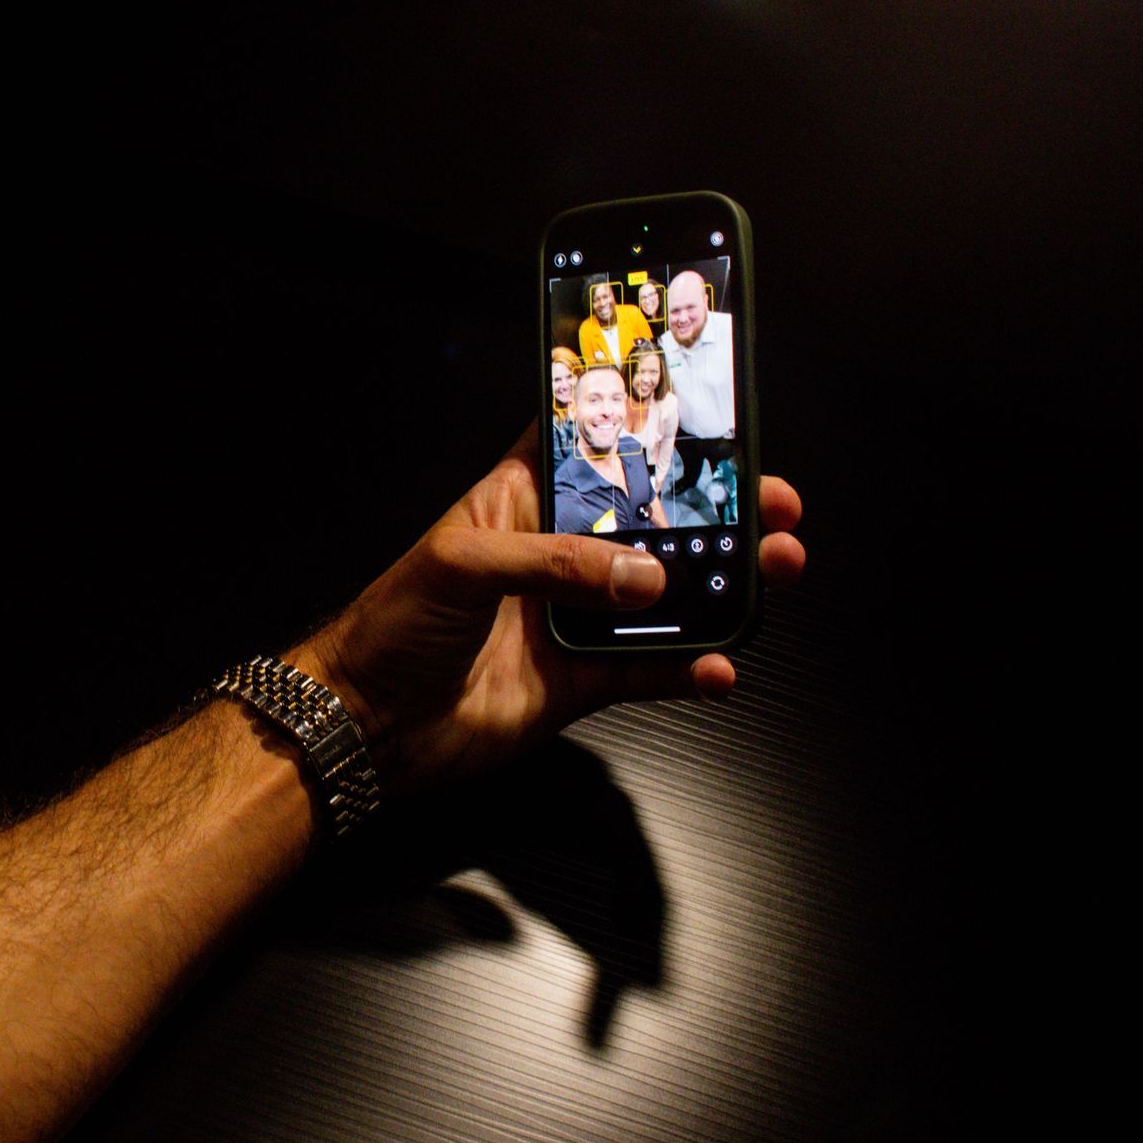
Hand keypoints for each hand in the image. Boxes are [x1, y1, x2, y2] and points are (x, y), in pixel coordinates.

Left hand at [290, 422, 804, 793]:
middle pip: (654, 521)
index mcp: (523, 500)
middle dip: (718, 512)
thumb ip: (556, 563)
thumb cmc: (392, 623)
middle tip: (774, 507)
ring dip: (721, 586)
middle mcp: (559, 553)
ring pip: (666, 595)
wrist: (368, 721)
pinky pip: (651, 669)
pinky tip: (723, 666)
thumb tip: (644, 578)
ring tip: (773, 573)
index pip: (595, 448)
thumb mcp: (463, 565)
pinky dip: (692, 669)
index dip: (652, 431)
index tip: (715, 420)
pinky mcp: (582, 678)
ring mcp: (575, 616)